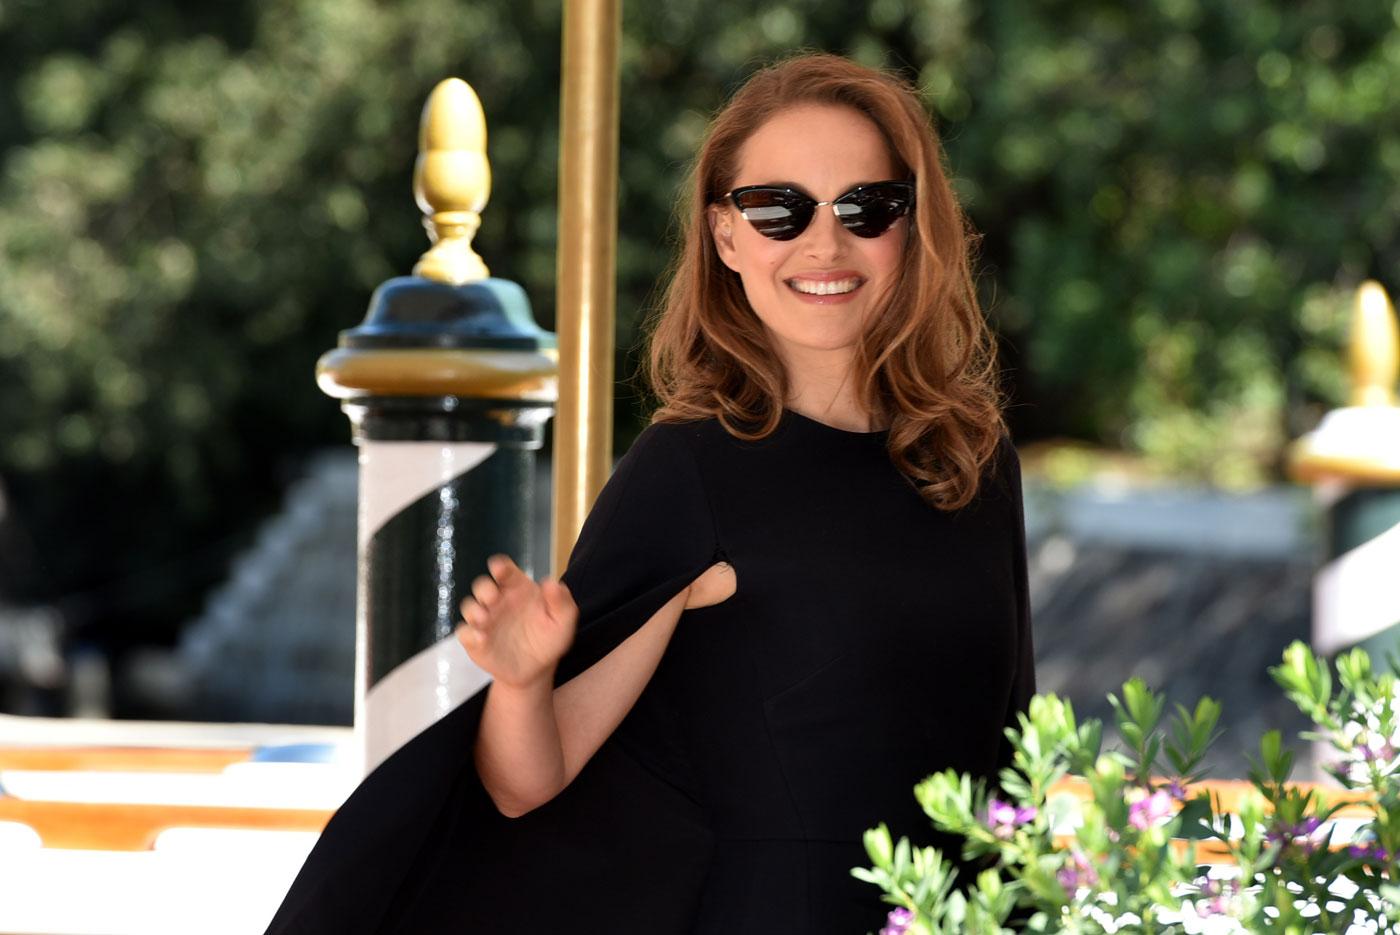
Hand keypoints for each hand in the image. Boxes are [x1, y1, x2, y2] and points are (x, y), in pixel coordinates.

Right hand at [456, 554, 577, 689]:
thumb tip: (551, 582)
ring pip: (469, 607)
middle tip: (493, 597)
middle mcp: (498, 601)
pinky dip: (469, 634)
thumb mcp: (563, 620)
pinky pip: (465, 633)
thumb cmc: (549, 638)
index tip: (499, 569)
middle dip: (484, 589)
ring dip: (474, 610)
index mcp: (517, 589)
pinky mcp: (476, 641)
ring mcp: (485, 620)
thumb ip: (561, 600)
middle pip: (482, 586)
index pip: (505, 571)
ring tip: (485, 619)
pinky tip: (481, 639)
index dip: (500, 567)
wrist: (538, 670)